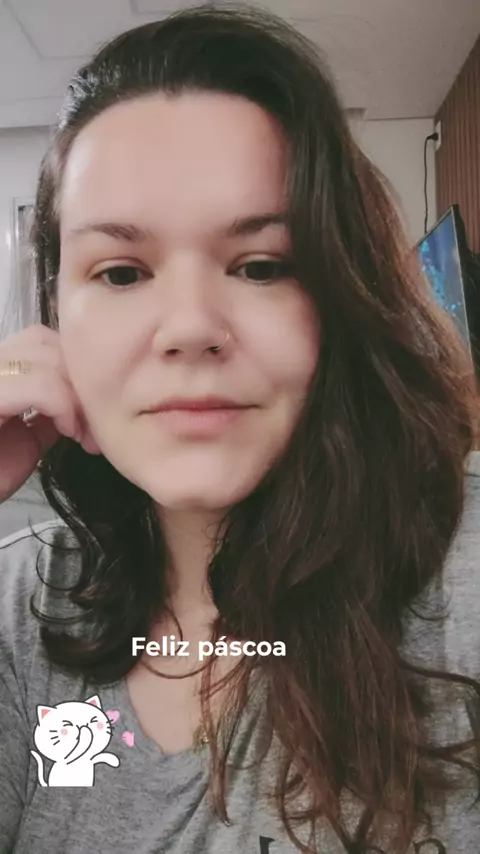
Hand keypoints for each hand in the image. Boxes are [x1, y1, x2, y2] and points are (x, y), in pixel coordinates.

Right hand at [0, 323, 99, 502]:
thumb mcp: (25, 438)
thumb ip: (47, 412)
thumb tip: (80, 399)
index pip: (40, 340)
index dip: (74, 368)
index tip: (94, 412)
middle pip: (45, 342)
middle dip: (80, 380)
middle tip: (95, 427)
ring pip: (43, 356)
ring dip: (76, 394)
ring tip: (81, 433)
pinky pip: (37, 384)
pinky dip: (63, 405)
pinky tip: (69, 431)